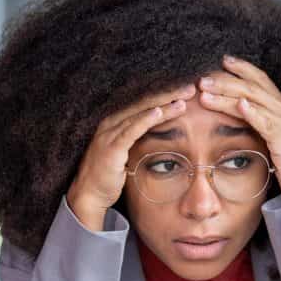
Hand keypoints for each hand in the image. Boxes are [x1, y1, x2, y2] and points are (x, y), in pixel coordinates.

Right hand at [67, 83, 197, 230]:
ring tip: (183, 99)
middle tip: (190, 87)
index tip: (185, 90)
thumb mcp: (126, 151)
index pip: (143, 103)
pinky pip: (131, 130)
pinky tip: (160, 112)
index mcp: (116, 121)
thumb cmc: (109, 173)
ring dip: (163, 105)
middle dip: (168, 94)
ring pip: (140, 113)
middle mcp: (111, 122)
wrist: (89, 193)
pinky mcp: (111, 147)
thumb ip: (139, 138)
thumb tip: (162, 133)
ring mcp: (109, 133)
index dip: (164, 94)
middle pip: (143, 103)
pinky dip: (145, 120)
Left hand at [198, 55, 280, 203]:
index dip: (241, 68)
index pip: (259, 79)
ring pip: (252, 101)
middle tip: (201, 78)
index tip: (221, 60)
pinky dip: (252, 112)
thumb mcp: (269, 134)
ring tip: (206, 91)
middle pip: (250, 87)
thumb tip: (234, 109)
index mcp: (279, 104)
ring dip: (227, 94)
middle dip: (225, 80)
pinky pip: (266, 122)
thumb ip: (255, 119)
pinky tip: (239, 105)